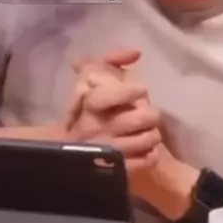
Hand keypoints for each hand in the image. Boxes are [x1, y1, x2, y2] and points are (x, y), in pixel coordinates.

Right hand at [65, 49, 161, 171]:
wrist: (69, 150)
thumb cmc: (86, 109)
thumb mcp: (90, 79)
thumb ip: (111, 60)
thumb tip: (136, 52)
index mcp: (90, 104)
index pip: (114, 94)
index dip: (132, 91)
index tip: (140, 91)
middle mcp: (97, 127)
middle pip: (143, 116)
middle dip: (151, 115)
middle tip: (147, 116)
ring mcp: (107, 149)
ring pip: (149, 138)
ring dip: (153, 135)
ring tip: (147, 133)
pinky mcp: (116, 169)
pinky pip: (147, 160)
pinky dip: (152, 154)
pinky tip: (146, 151)